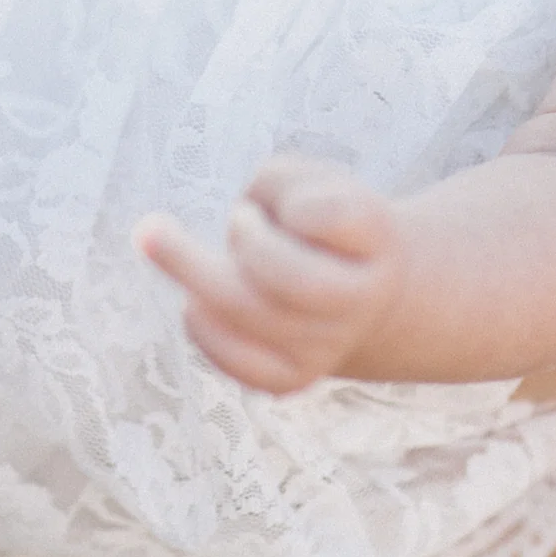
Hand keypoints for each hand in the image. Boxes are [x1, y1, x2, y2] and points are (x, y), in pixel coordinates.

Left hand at [134, 155, 406, 393]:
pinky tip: (193, 304)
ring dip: (202, 275)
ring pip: (251, 316)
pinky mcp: (295, 377)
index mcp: (374, 237)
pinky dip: (203, 328)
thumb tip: (241, 234)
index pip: (336, 217)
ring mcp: (329, 345)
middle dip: (242, 241)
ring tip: (180, 250)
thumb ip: (275, 185)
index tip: (287, 204)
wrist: (356, 289)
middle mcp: (360, 299)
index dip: (296, 205)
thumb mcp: (309, 179)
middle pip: (292, 279)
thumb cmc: (320, 218)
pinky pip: (241, 363)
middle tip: (229, 217)